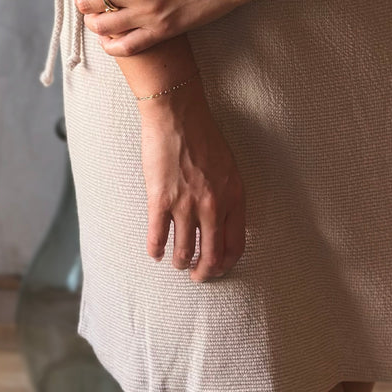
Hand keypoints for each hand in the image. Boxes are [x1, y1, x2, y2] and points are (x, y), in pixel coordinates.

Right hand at [137, 76, 245, 280]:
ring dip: (181, 262)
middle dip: (204, 271)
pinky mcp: (160, 200)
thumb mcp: (229, 168)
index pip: (235, 245)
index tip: (219, 267)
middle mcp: (213, 206)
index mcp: (233, 198)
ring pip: (184, 250)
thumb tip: (223, 221)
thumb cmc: (204, 135)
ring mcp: (186, 205)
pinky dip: (156, 249)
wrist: (177, 116)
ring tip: (178, 264)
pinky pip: (158, 236)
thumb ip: (228, 196)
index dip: (226, 262)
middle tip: (198, 276)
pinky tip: (155, 252)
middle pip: (211, 254)